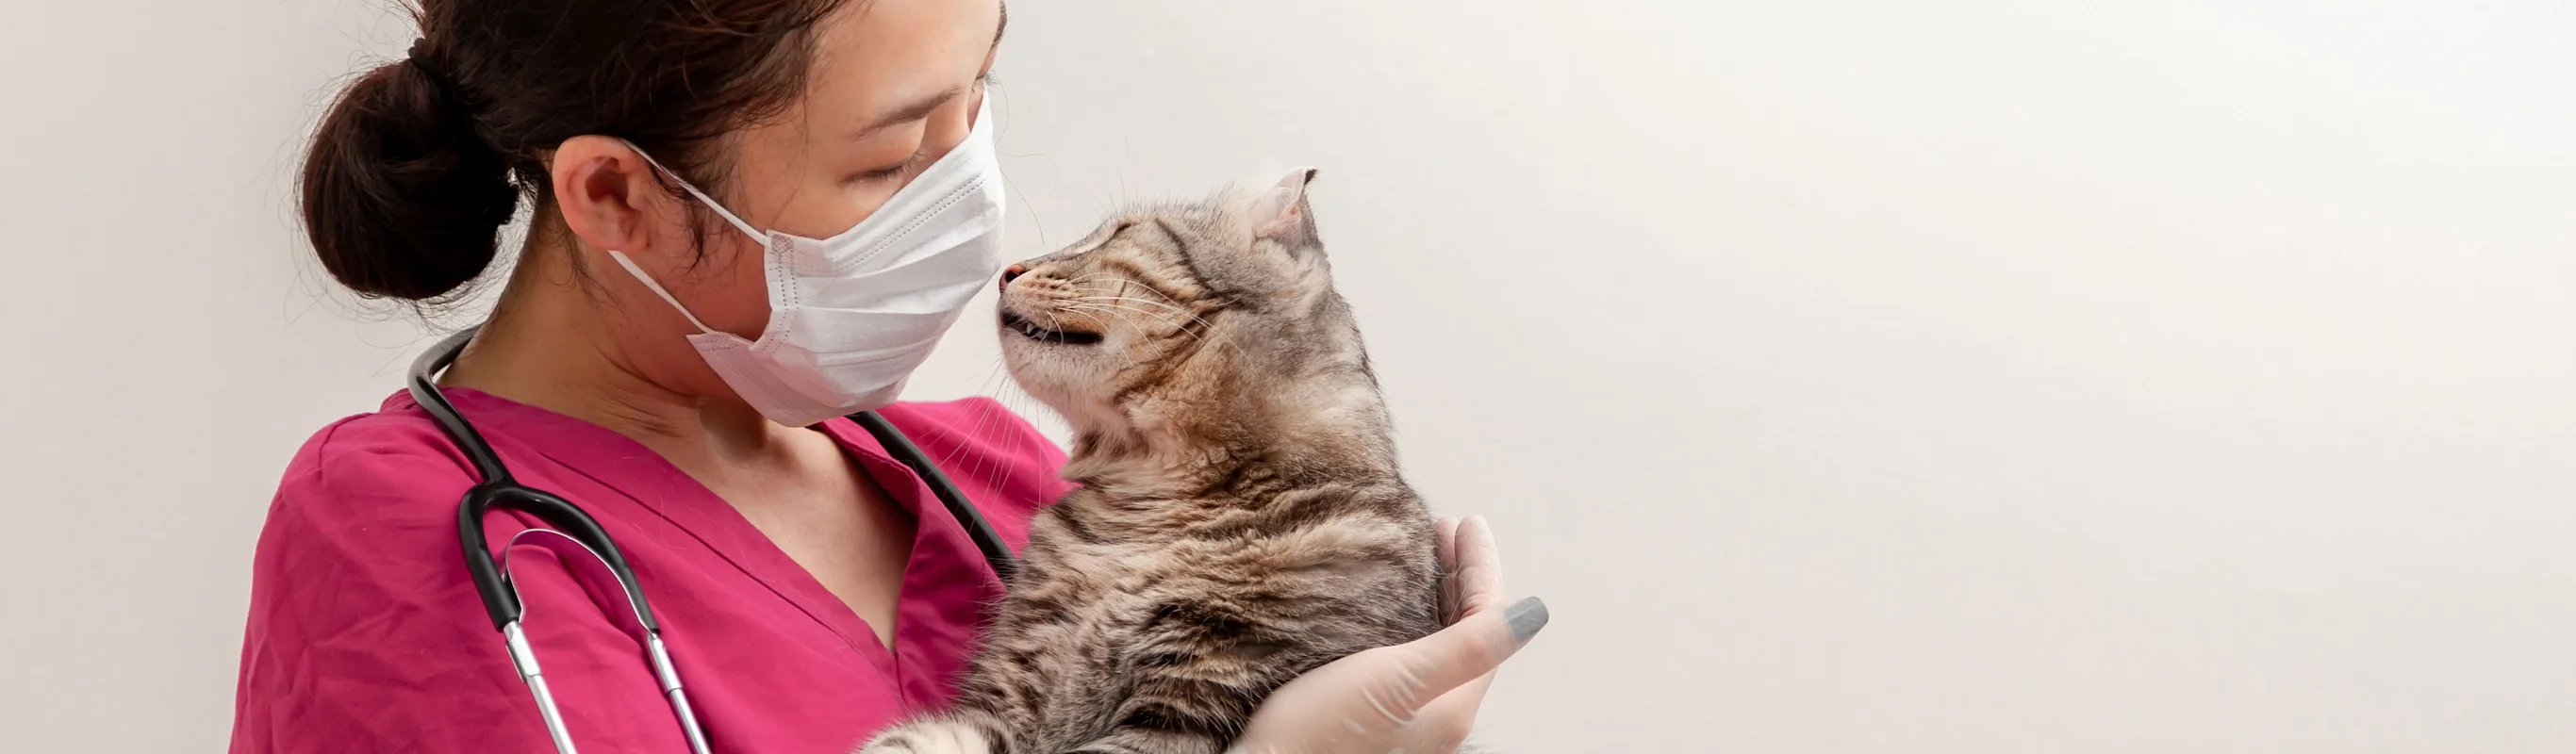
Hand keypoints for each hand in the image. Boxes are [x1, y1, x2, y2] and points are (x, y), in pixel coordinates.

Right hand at [1227, 516, 1546, 753]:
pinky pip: (1407, 648)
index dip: (1482, 567)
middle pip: (1467, 628)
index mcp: (1454, 703)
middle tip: (1443, 524)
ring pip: (1437, 636)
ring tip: (1421, 549)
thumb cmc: (1324, 732)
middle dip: (1460, 572)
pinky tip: (1384, 595)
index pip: (1489, 621)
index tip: (1467, 519)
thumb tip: (1537, 613)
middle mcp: (1437, 709)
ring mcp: (1406, 711)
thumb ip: (1469, 647)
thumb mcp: (1400, 679)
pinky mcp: (1372, 708)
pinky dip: (1407, 611)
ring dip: (1435, 589)